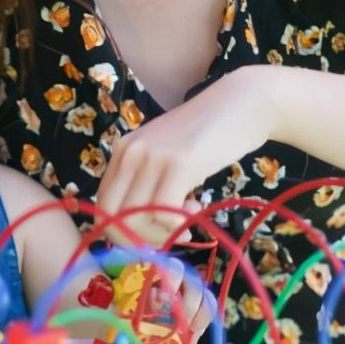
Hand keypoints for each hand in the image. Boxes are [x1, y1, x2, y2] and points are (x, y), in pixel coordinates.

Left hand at [96, 66, 279, 246]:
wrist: (242, 103)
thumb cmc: (207, 136)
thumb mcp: (166, 156)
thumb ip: (148, 182)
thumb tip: (140, 230)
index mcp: (122, 151)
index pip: (102, 206)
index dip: (125, 230)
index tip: (155, 232)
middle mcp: (129, 152)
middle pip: (110, 217)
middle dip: (139, 239)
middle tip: (170, 234)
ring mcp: (151, 156)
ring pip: (133, 220)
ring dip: (161, 234)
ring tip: (188, 218)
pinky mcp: (177, 164)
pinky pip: (162, 213)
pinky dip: (177, 224)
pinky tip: (196, 207)